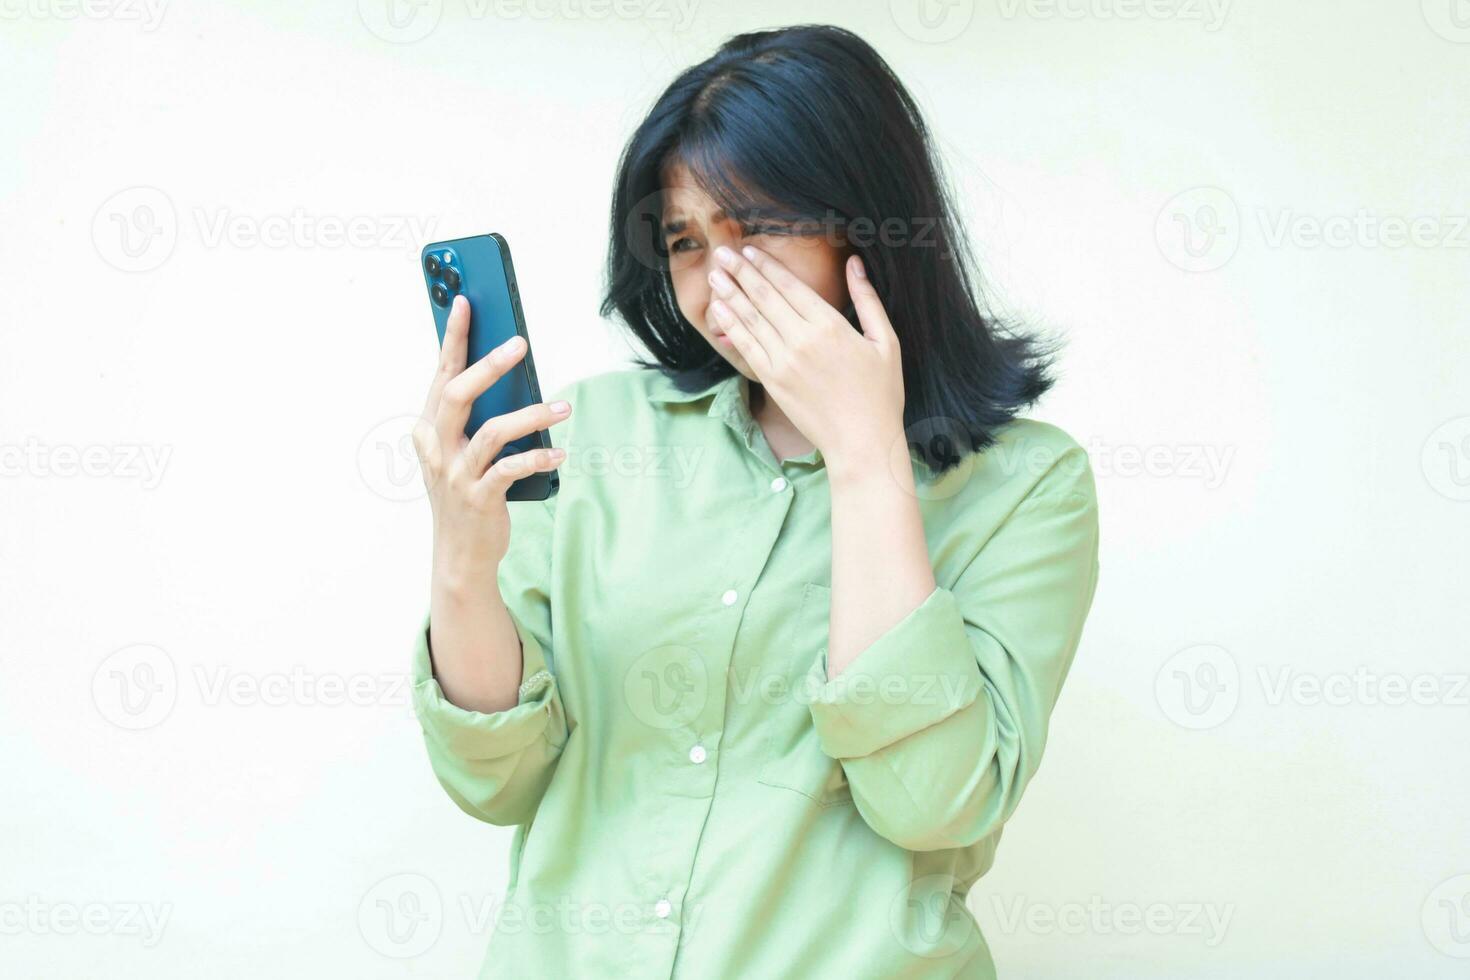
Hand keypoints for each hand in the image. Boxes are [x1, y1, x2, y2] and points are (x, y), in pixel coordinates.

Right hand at [415, 295, 569, 585]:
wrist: (459, 555)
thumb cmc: (465, 494)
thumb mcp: (460, 451)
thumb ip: (474, 417)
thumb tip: (508, 374)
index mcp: (430, 429)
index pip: (442, 373)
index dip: (453, 337)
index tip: (465, 302)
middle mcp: (438, 447)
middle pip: (458, 393)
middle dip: (488, 365)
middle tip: (520, 343)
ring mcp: (457, 473)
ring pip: (492, 432)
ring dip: (531, 415)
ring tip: (562, 408)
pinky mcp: (479, 497)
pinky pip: (510, 469)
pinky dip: (537, 457)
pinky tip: (559, 453)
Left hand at [706, 245, 905, 476]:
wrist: (861, 442)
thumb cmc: (880, 393)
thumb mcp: (886, 341)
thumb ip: (867, 300)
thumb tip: (854, 264)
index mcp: (830, 326)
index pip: (789, 286)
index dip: (766, 266)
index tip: (749, 251)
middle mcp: (801, 340)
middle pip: (764, 297)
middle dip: (741, 273)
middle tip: (723, 253)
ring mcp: (783, 363)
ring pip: (751, 320)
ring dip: (730, 295)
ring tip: (715, 275)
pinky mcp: (773, 382)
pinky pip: (748, 348)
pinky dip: (732, 327)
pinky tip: (720, 311)